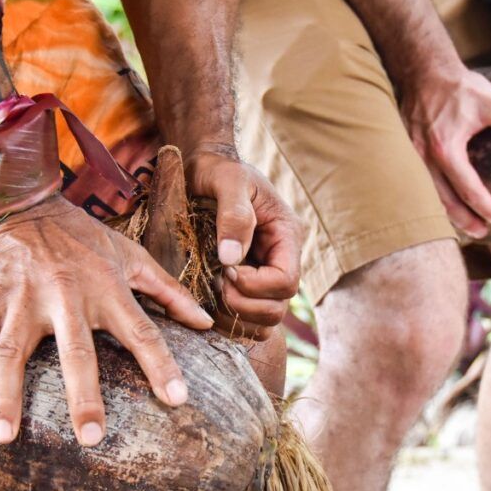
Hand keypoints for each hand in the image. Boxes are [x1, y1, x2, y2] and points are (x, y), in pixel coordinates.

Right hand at [0, 195, 213, 445]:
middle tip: (91, 437)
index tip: (178, 399)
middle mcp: (66, 295)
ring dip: (6, 396)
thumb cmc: (82, 235)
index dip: (162, 365)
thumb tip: (208, 323)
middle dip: (84, 395)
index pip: (142, 331)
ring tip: (5, 437)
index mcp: (107, 287)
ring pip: (11, 352)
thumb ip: (169, 291)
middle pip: (76, 352)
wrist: (21, 199)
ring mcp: (22, 298)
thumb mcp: (131, 255)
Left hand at [185, 147, 302, 338]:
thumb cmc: (217, 169)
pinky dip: (230, 321)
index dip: (256, 286)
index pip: (286, 281)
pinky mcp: (246, 283)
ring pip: (265, 320)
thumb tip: (231, 259)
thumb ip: (234, 215)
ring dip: (237, 318)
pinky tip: (209, 303)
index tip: (226, 271)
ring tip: (212, 295)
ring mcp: (264, 274)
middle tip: (216, 287)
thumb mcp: (228, 181)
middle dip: (245, 305)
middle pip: (278, 307)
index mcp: (286, 235)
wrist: (204, 168)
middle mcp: (280, 259)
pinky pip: (248, 319)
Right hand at [401, 66, 490, 236]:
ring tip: (468, 225)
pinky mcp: (408, 152)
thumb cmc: (462, 87)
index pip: (469, 189)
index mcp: (447, 149)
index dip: (487, 208)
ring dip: (450, 213)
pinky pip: (422, 183)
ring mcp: (413, 156)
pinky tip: (449, 201)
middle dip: (466, 220)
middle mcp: (425, 158)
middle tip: (484, 232)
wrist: (425, 70)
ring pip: (431, 195)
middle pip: (445, 201)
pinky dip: (437, 197)